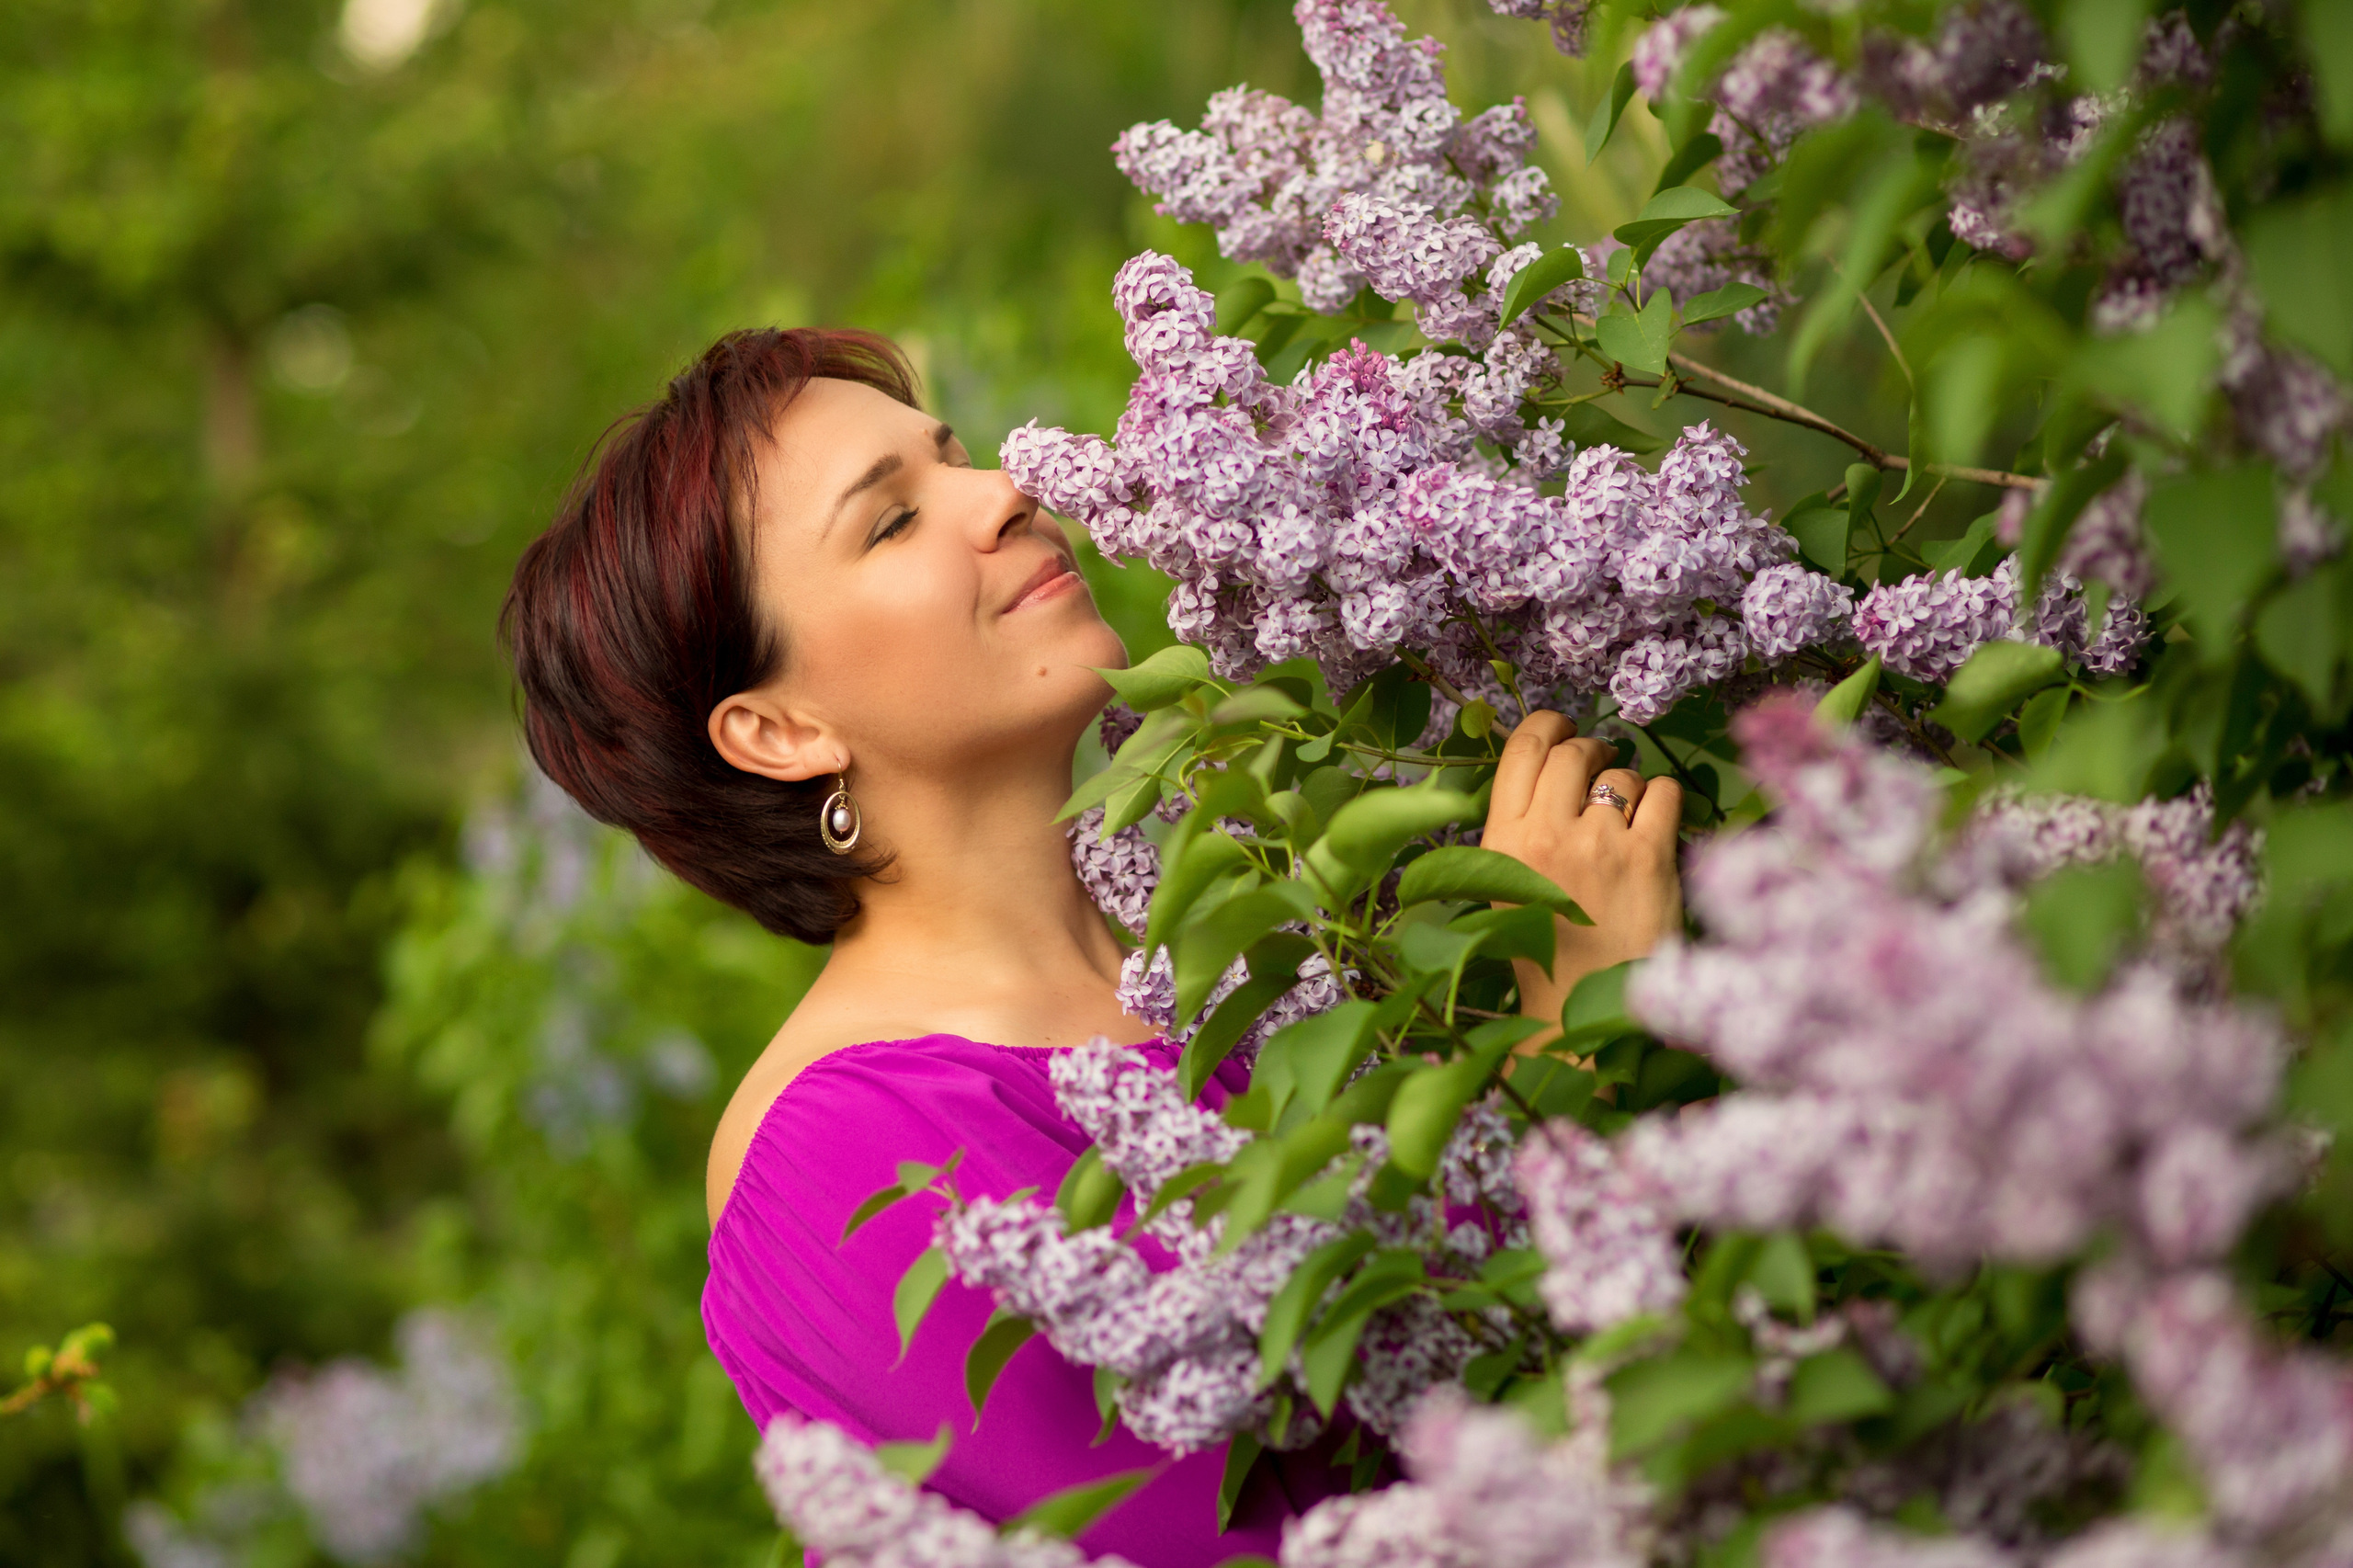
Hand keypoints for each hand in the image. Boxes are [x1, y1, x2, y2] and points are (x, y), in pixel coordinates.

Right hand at [1478, 712, 1684, 1039]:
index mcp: (1502, 839)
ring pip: (1622, 773)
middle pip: (1574, 751)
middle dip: (1591, 750)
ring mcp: (1601, 843)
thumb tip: (1547, 768)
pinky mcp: (1651, 858)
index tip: (1563, 728)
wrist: (1583, 1012)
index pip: (1523, 748)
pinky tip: (1656, 829)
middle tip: (1601, 766)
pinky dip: (1664, 802)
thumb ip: (1517, 827)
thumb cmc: (1545, 951)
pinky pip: (1664, 792)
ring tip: (1626, 821)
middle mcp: (1548, 833)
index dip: (1547, 725)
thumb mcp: (1505, 885)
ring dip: (1627, 789)